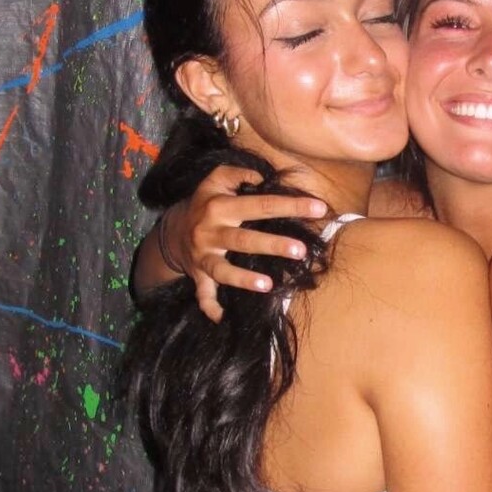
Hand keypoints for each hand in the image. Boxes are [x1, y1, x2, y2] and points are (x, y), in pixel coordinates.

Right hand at [168, 167, 328, 322]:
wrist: (173, 230)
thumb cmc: (205, 202)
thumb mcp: (214, 180)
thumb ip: (236, 173)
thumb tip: (261, 175)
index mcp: (220, 207)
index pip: (260, 204)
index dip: (290, 205)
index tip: (318, 209)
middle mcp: (211, 233)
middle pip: (244, 240)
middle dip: (272, 245)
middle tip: (300, 250)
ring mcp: (204, 257)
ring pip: (223, 270)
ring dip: (243, 279)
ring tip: (268, 284)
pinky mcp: (199, 275)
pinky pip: (203, 294)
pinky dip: (210, 307)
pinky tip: (222, 318)